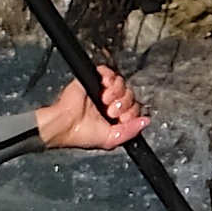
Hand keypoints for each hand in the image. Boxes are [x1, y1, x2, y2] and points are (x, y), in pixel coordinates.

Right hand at [36, 66, 152, 157]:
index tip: (121, 119)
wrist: (65, 124)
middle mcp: (111, 101)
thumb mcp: (111, 139)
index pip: (135, 108)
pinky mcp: (93, 78)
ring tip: (104, 101)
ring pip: (122, 83)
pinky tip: (103, 89)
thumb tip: (146, 122)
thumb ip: (130, 131)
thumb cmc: (82, 134)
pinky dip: (109, 78)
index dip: (131, 113)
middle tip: (111, 111)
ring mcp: (102, 89)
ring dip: (116, 93)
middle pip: (130, 94)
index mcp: (116, 116)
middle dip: (124, 104)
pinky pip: (109, 72)